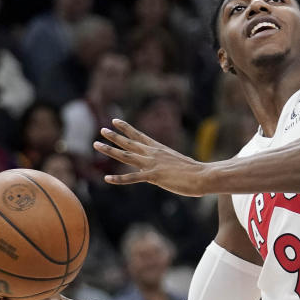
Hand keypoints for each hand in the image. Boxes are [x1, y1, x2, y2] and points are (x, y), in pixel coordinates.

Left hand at [93, 120, 208, 196]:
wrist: (203, 176)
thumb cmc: (196, 172)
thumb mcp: (180, 163)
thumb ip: (171, 164)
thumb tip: (171, 167)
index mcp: (160, 149)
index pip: (139, 136)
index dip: (126, 128)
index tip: (115, 121)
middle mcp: (153, 154)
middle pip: (129, 143)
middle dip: (114, 136)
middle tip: (102, 130)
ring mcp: (152, 164)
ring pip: (126, 156)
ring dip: (110, 150)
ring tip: (96, 144)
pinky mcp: (154, 176)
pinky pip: (132, 177)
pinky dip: (119, 179)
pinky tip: (107, 178)